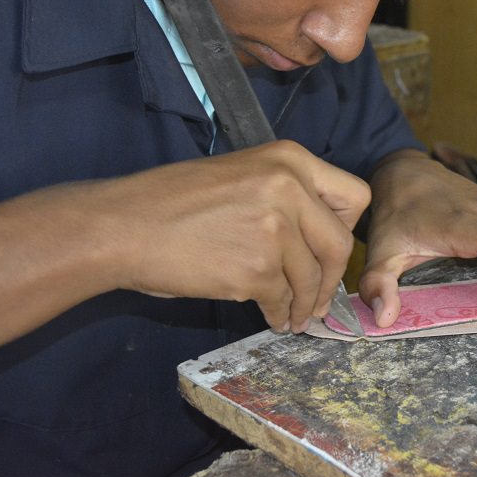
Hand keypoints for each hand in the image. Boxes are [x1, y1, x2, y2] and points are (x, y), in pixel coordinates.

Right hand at [88, 140, 369, 332]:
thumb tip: (318, 236)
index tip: (330, 251)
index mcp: (289, 159)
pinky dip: (279, 313)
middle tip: (321, 299)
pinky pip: (282, 299)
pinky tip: (271, 317)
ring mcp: (275, 228)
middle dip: (332, 279)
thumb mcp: (240, 174)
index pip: (354, 197)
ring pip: (312, 278)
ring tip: (292, 316)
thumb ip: (284, 195)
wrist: (122, 226)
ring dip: (305, 304)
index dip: (346, 229)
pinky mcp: (256, 268)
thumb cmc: (171, 202)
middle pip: (339, 244)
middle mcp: (289, 187)